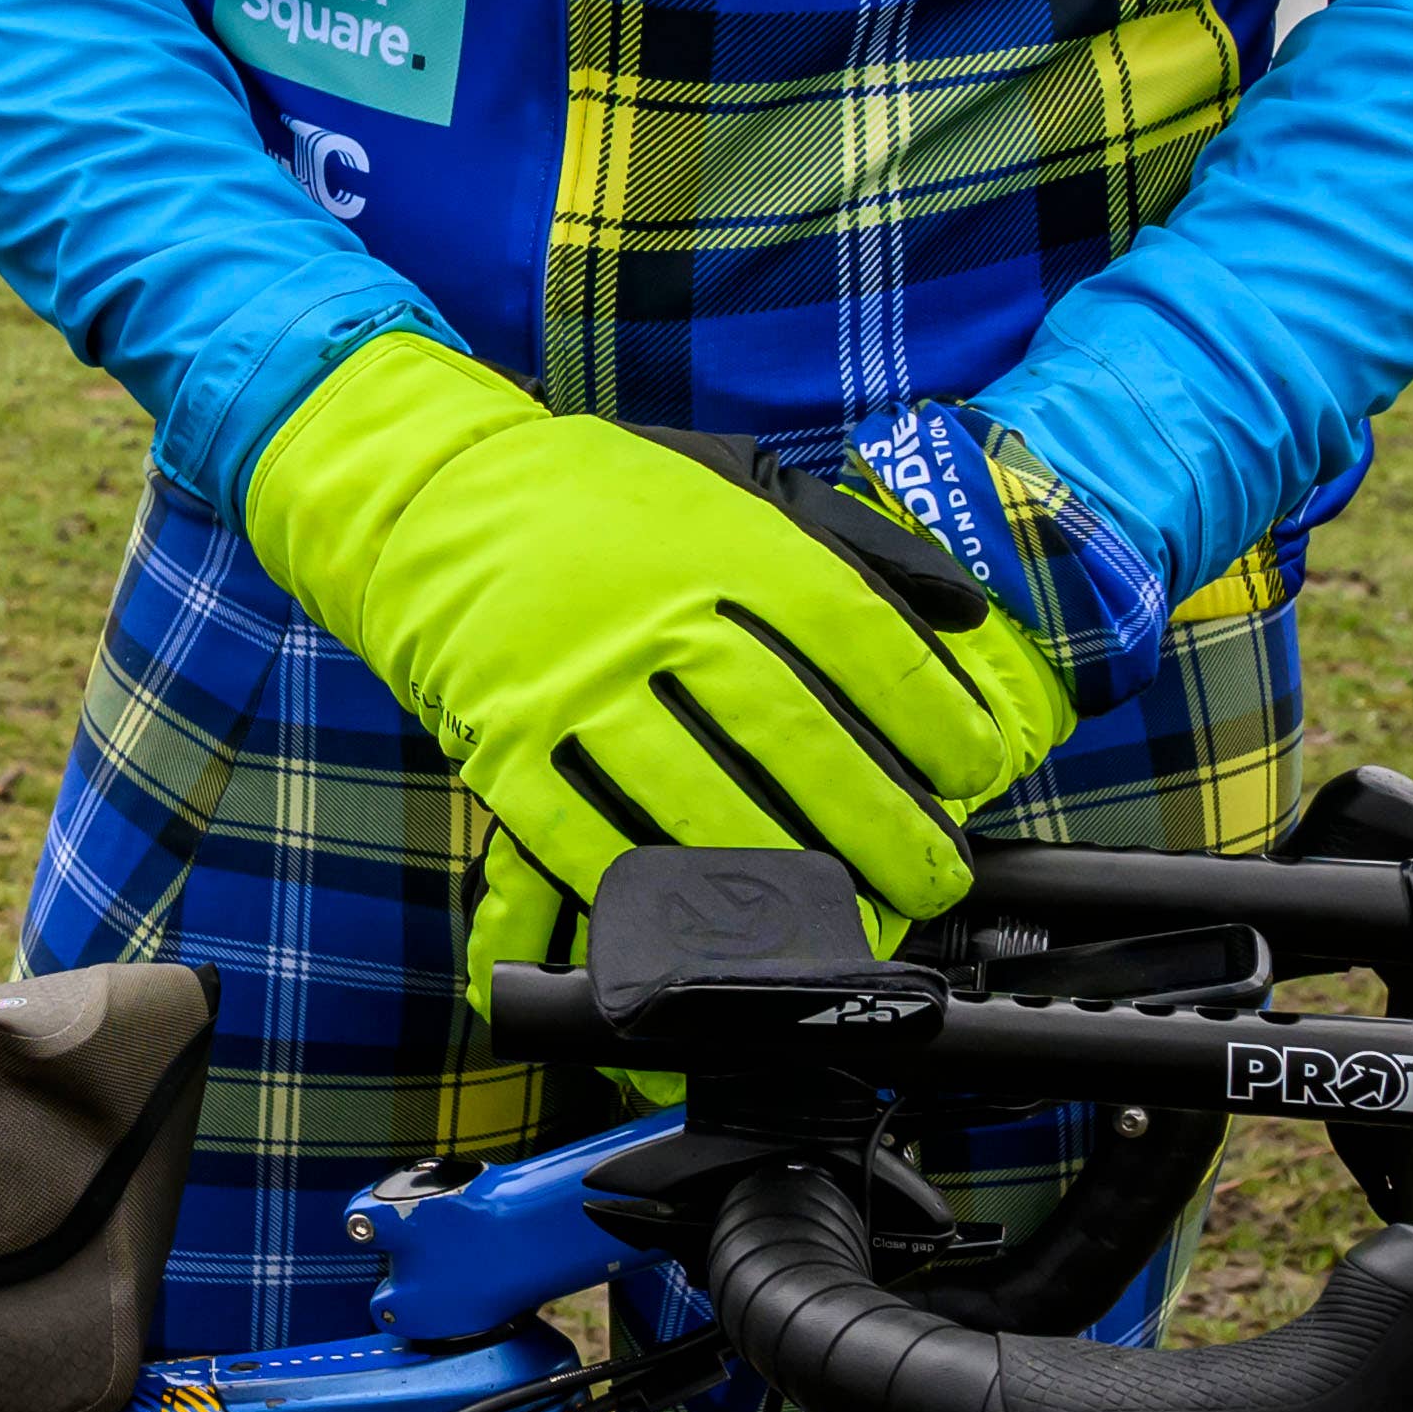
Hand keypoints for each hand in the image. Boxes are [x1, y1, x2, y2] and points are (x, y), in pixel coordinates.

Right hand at [237, 335, 1072, 946]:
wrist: (439, 494)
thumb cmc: (608, 499)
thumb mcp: (741, 481)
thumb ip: (855, 543)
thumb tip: (967, 611)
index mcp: (728, 545)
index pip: (858, 640)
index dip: (930, 717)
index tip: (972, 771)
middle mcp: (660, 613)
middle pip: (795, 737)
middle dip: (880, 825)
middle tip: (932, 883)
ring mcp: (578, 684)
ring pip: (698, 802)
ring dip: (784, 881)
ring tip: (845, 925)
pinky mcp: (510, 745)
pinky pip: (589, 837)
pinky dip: (653, 895)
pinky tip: (709, 930)